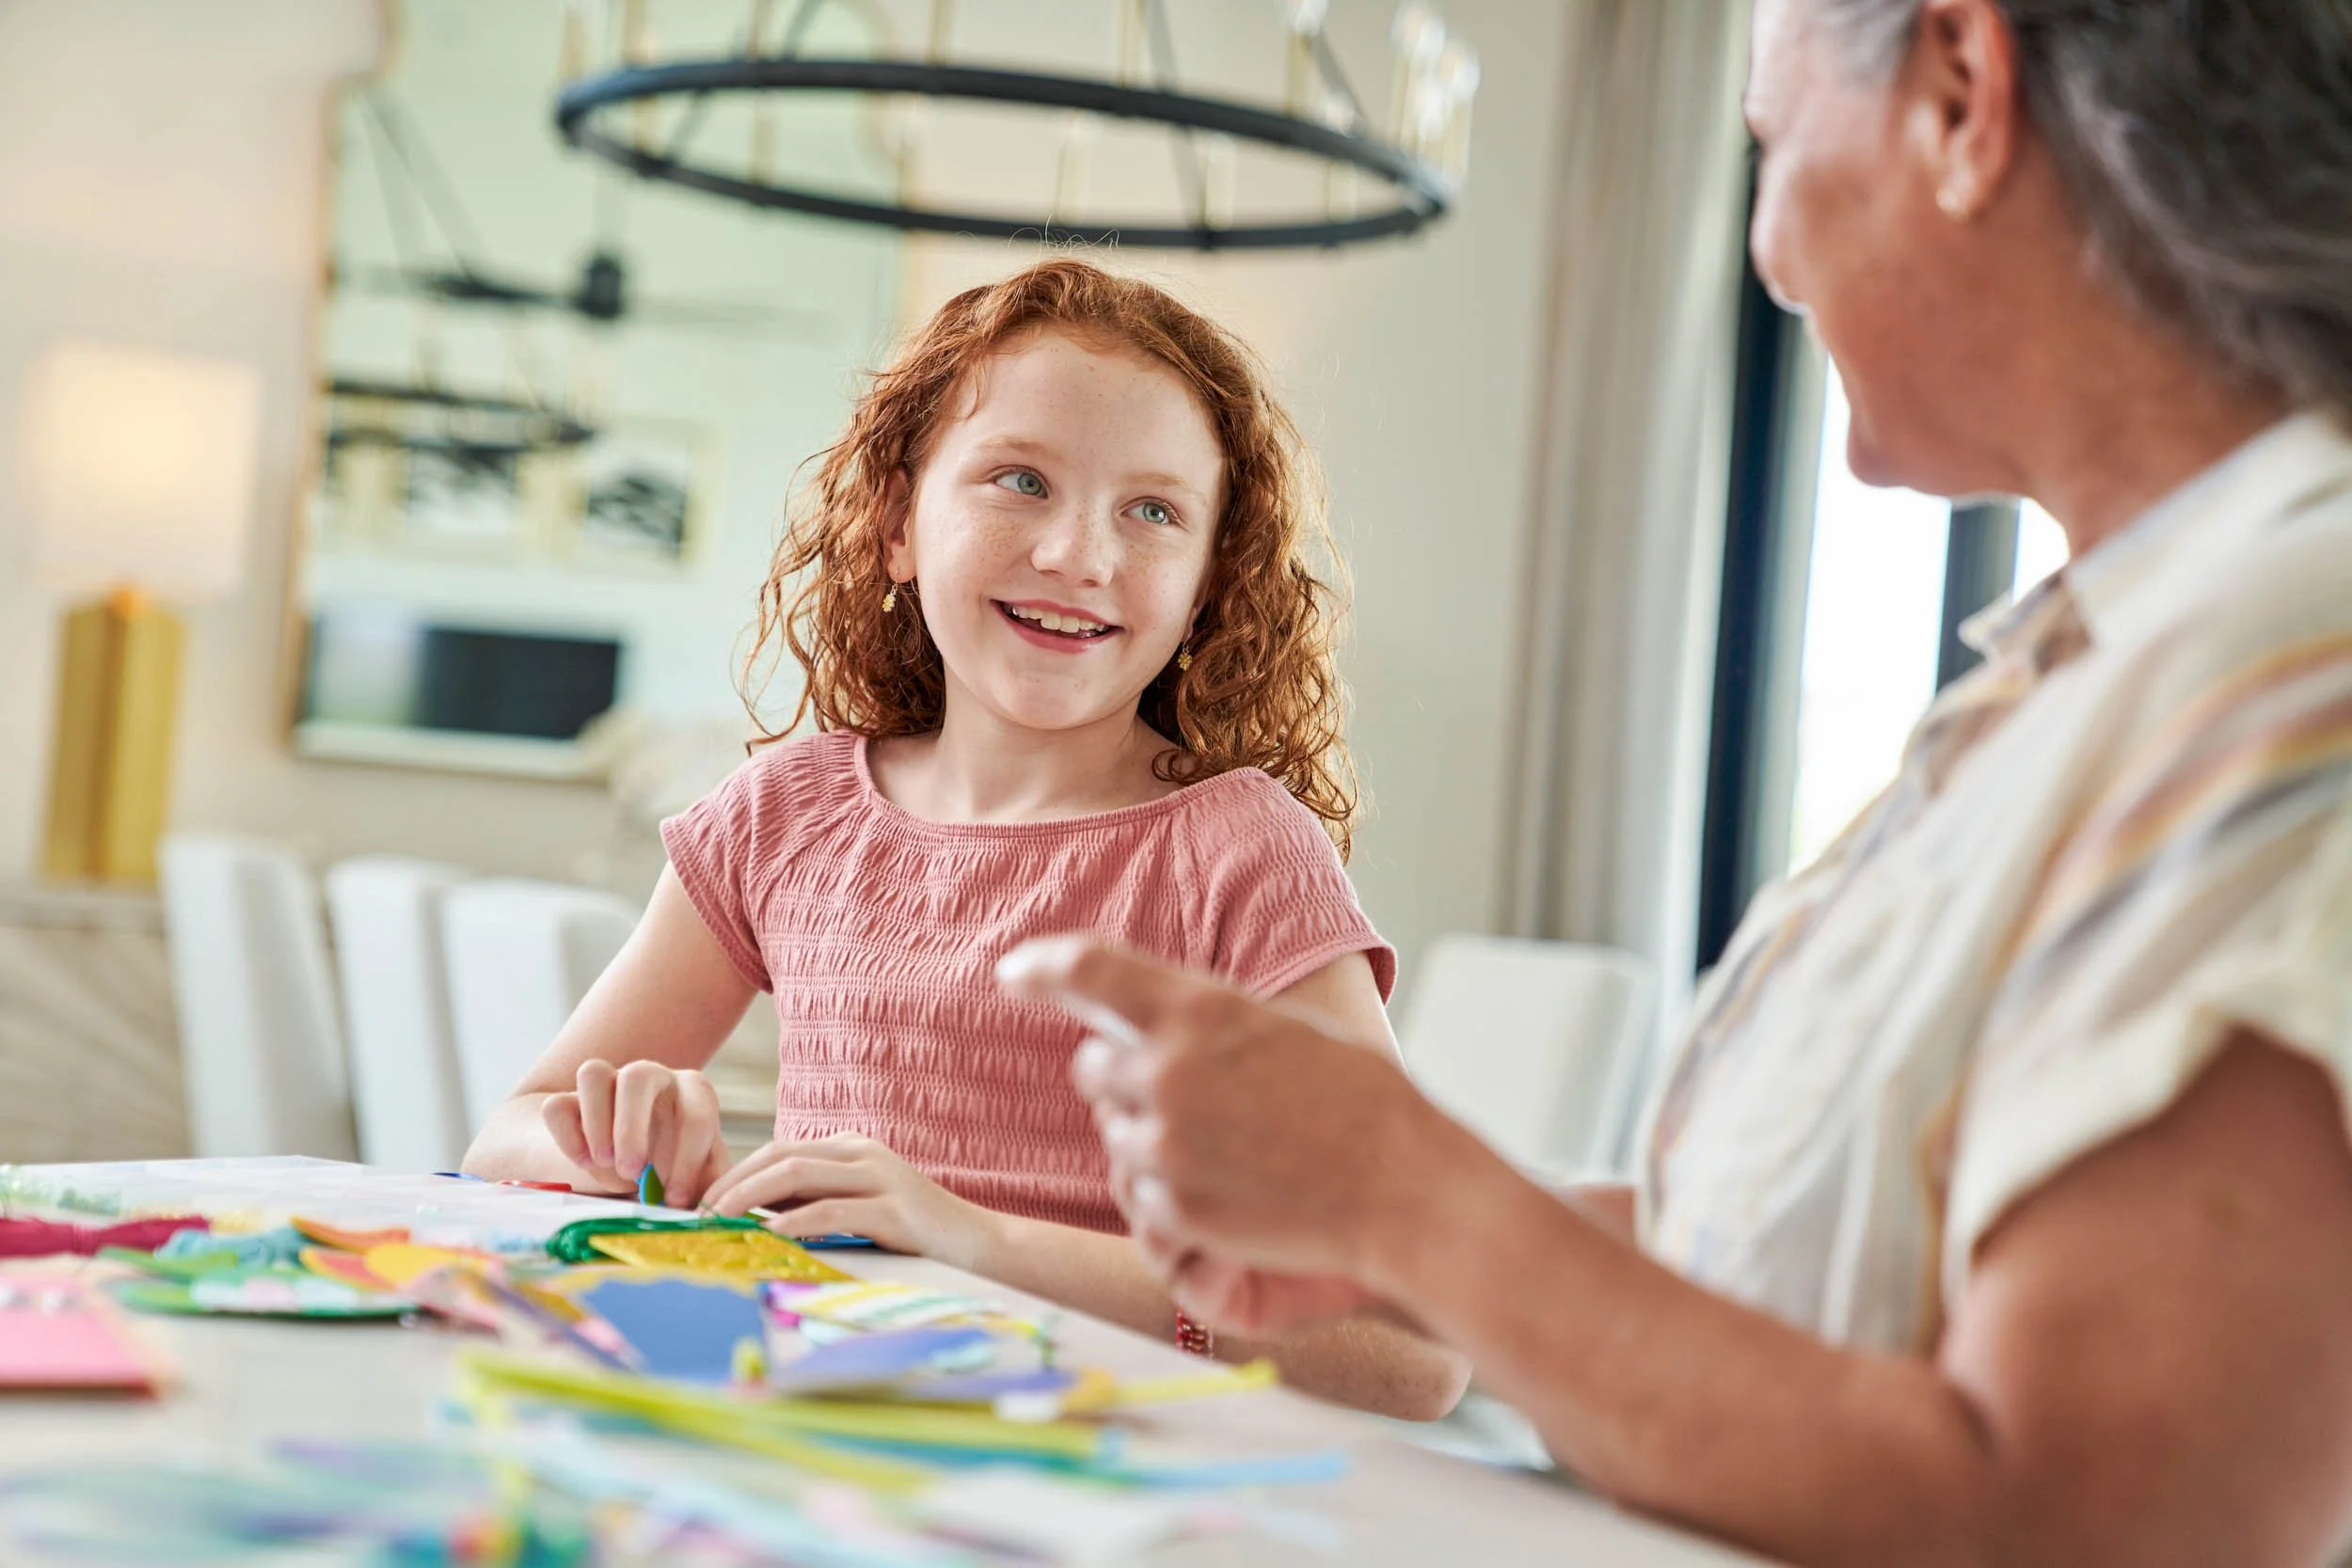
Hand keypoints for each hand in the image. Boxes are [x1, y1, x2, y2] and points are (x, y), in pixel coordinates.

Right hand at [541, 1059, 727, 1206]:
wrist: (624, 1165)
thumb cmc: (673, 1171)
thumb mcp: (700, 1179)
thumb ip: (709, 1190)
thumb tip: (712, 1213)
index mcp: (691, 1093)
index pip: (696, 1114)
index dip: (688, 1159)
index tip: (674, 1198)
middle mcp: (650, 1078)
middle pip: (638, 1076)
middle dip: (631, 1128)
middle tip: (631, 1172)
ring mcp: (607, 1085)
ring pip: (592, 1074)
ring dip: (596, 1122)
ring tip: (603, 1162)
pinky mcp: (569, 1103)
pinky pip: (558, 1104)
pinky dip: (566, 1136)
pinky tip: (582, 1162)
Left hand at [701, 1132, 998, 1273]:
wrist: (979, 1245)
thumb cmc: (915, 1234)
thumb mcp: (859, 1208)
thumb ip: (816, 1201)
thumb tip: (752, 1216)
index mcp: (851, 1148)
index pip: (778, 1150)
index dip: (735, 1173)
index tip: (700, 1202)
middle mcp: (862, 1152)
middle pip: (780, 1155)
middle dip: (732, 1182)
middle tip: (697, 1212)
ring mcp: (879, 1176)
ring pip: (797, 1174)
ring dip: (749, 1196)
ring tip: (718, 1220)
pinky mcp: (893, 1208)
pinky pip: (831, 1209)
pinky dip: (793, 1220)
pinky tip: (768, 1235)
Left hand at [1001, 936, 1456, 1306]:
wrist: (1401, 1186)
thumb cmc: (1359, 1102)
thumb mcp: (1280, 1030)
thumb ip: (1209, 1024)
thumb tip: (1156, 1026)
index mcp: (1200, 1010)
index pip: (1090, 969)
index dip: (1042, 966)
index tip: (1014, 971)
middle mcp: (1169, 1071)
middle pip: (1092, 1067)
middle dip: (1122, 1079)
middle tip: (1184, 1096)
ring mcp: (1166, 1144)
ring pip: (1114, 1135)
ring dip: (1150, 1139)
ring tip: (1229, 1148)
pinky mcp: (1173, 1209)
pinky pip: (1139, 1195)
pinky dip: (1171, 1194)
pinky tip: (1231, 1189)